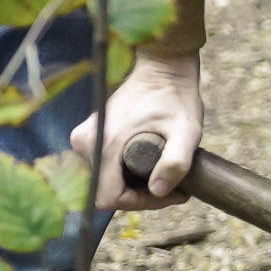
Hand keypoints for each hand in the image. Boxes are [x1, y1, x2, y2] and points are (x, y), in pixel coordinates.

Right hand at [69, 48, 202, 210]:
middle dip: (141, 195)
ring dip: (135, 185)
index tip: (168, 193)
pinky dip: (128, 172)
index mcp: (103, 142)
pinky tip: (153, 165)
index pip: (109, 197)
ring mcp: (84, 137)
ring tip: (166, 174)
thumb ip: (175, 162)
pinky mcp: (90, 135)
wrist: (163, 67)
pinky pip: (105, 166)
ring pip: (106, 180)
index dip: (139, 203)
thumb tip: (158, 191)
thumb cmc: (175, 96)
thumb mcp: (186, 130)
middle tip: (174, 186)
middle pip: (107, 190)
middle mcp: (84, 142)